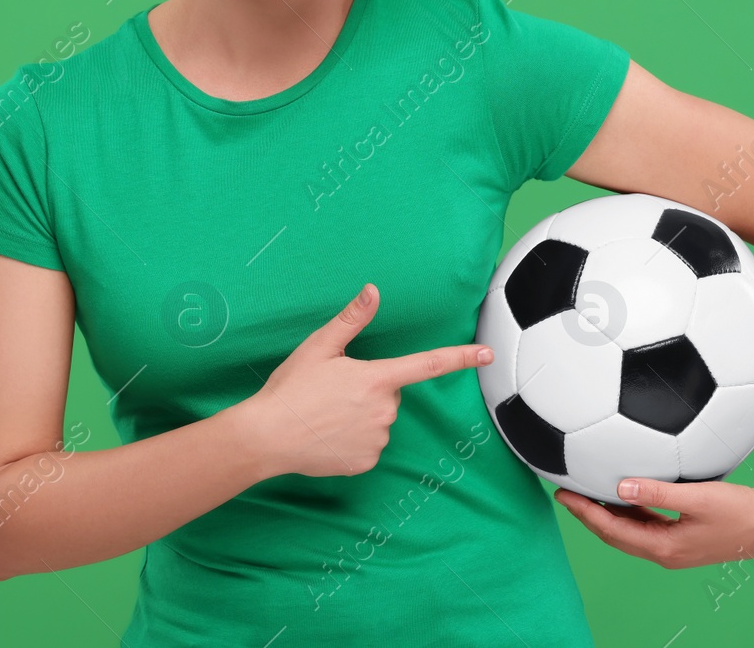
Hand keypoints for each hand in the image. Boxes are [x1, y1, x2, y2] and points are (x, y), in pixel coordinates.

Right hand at [240, 283, 493, 478]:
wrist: (266, 438)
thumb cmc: (291, 390)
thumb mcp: (319, 348)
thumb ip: (351, 319)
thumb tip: (373, 291)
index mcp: (376, 378)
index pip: (428, 364)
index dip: (461, 357)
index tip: (488, 355)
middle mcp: (384, 410)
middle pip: (390, 394)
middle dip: (370, 389)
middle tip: (333, 391)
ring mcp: (377, 439)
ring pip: (379, 420)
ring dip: (361, 415)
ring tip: (326, 414)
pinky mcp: (366, 462)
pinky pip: (369, 445)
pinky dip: (353, 439)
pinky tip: (329, 435)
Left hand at [553, 478, 753, 568]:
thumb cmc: (738, 510)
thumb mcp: (698, 498)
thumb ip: (659, 492)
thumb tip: (621, 485)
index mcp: (664, 546)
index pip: (613, 531)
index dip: (586, 513)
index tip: (564, 494)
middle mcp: (664, 551)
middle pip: (615, 534)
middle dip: (588, 514)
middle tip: (565, 492)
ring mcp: (673, 546)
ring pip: (628, 531)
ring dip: (606, 513)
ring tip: (586, 492)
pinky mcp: (682, 537)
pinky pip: (645, 525)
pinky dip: (628, 511)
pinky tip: (622, 493)